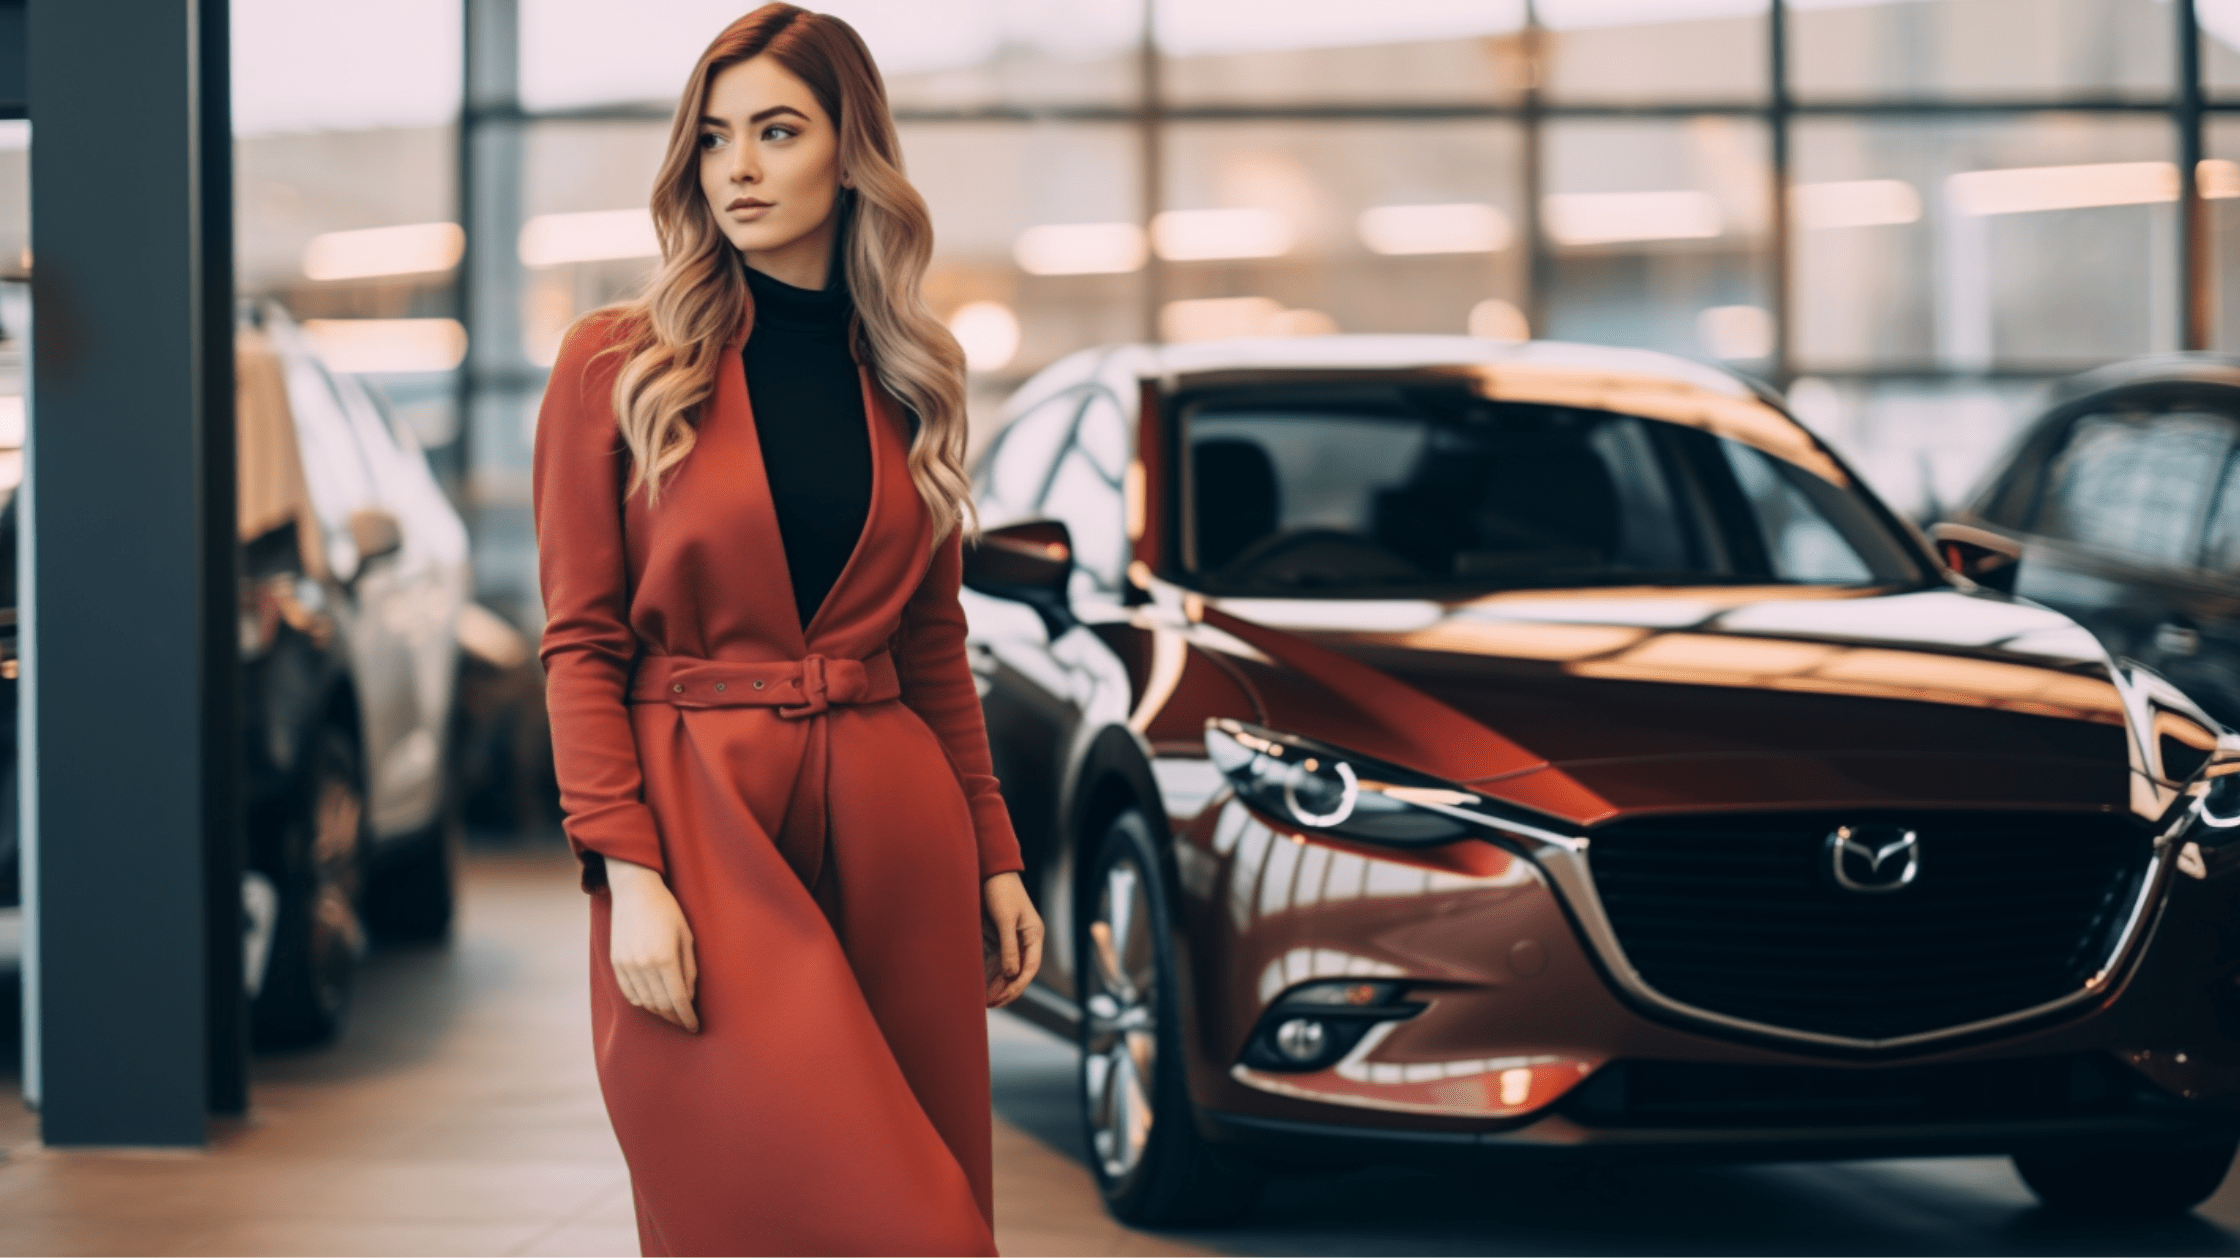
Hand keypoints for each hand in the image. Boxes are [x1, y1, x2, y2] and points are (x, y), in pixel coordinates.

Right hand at [605, 858, 699, 1032]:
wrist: (635, 892)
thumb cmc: (668, 911)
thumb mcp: (687, 936)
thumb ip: (689, 969)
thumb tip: (688, 998)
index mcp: (665, 958)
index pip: (678, 999)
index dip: (687, 1017)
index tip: (695, 1027)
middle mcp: (644, 965)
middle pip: (661, 1004)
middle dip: (675, 1018)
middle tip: (685, 1022)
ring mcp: (627, 965)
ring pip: (644, 1002)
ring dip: (659, 1012)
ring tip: (672, 1013)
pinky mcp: (616, 962)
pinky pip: (629, 993)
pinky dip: (642, 1002)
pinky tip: (652, 1002)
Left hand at [982, 871, 1043, 1007]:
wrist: (990, 869)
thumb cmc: (1000, 890)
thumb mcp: (1005, 918)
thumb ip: (1009, 947)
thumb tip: (1012, 974)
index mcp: (1033, 935)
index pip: (1030, 967)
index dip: (1018, 985)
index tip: (1003, 998)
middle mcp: (1025, 939)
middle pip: (1018, 972)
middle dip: (1006, 989)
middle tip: (991, 1004)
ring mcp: (1011, 939)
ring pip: (1006, 969)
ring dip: (996, 984)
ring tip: (983, 1001)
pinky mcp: (998, 936)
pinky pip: (994, 960)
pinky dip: (988, 973)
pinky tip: (979, 985)